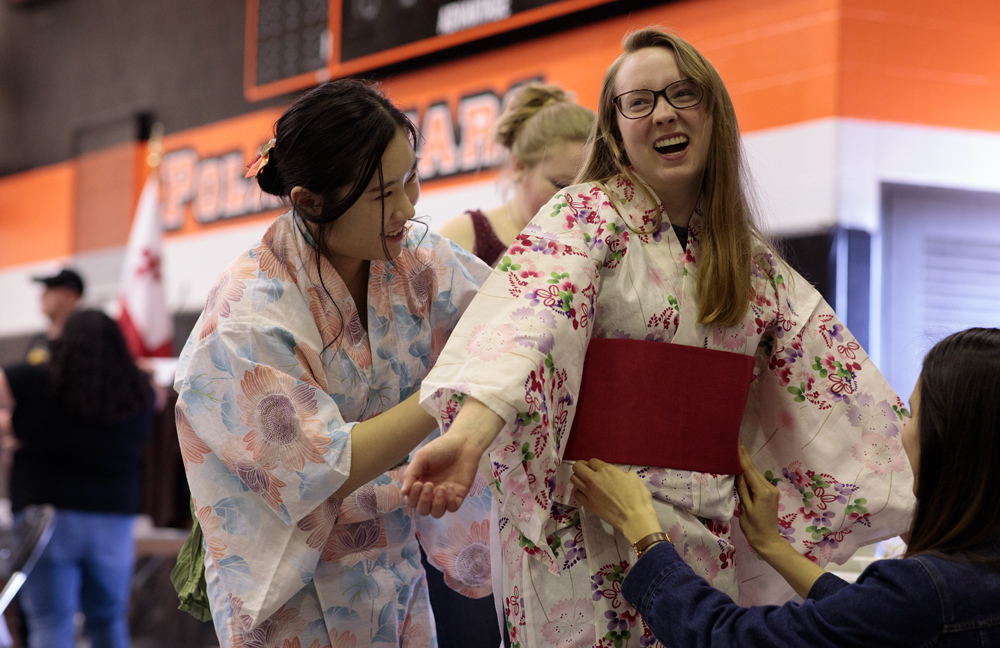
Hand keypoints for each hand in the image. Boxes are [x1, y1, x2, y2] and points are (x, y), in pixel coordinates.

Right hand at [401, 396, 503, 516]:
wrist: (463, 443)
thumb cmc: (440, 449)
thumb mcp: (421, 458)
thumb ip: (410, 474)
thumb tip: (403, 493)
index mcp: (419, 484)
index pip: (411, 501)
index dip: (413, 497)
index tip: (418, 483)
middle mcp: (431, 493)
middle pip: (423, 510)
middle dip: (424, 501)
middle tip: (429, 485)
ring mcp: (445, 496)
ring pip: (437, 513)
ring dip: (437, 504)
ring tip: (441, 488)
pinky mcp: (458, 496)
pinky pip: (452, 508)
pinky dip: (449, 501)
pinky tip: (450, 487)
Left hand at [571, 458, 661, 543]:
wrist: (634, 518)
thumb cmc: (638, 497)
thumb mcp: (633, 477)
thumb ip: (620, 472)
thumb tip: (615, 475)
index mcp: (606, 470)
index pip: (591, 461)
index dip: (594, 464)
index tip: (597, 468)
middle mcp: (594, 479)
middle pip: (577, 467)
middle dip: (581, 467)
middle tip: (587, 471)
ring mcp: (589, 492)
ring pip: (574, 479)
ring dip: (579, 478)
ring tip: (586, 482)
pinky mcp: (588, 504)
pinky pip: (576, 494)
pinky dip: (580, 492)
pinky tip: (587, 493)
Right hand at [736, 442, 783, 554]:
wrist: (768, 541)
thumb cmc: (753, 528)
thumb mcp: (744, 508)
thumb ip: (741, 488)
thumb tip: (736, 471)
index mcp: (762, 490)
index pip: (748, 468)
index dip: (740, 454)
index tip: (735, 441)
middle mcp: (768, 487)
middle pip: (752, 468)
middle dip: (743, 454)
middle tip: (734, 439)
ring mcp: (770, 489)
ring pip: (754, 473)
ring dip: (745, 462)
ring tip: (735, 449)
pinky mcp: (769, 493)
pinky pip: (756, 479)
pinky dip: (748, 472)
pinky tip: (741, 466)